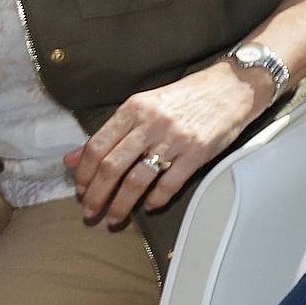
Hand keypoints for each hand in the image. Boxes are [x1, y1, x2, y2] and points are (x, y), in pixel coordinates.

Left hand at [65, 58, 270, 226]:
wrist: (233, 87)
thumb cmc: (188, 97)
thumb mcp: (145, 105)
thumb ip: (111, 132)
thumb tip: (72, 159)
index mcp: (135, 108)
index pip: (96, 146)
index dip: (83, 173)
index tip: (80, 189)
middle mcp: (152, 122)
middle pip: (111, 167)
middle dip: (96, 195)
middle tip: (90, 212)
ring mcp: (175, 138)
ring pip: (136, 179)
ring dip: (121, 204)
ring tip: (114, 217)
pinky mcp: (197, 152)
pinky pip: (169, 184)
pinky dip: (155, 199)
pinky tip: (150, 206)